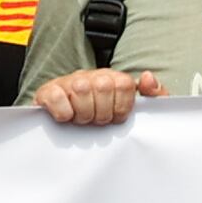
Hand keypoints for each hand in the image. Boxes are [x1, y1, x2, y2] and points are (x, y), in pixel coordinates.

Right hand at [32, 67, 151, 127]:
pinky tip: (66, 118)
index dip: (122, 107)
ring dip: (83, 114)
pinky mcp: (47, 92)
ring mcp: (67, 82)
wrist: (65, 127)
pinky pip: (57, 98)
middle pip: (103, 87)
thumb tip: (147, 76)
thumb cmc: (102, 119)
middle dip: (102, 113)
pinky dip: (63, 113)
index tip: (115, 117)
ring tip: (82, 119)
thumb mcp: (135, 110)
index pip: (124, 84)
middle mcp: (89, 76)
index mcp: (111, 78)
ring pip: (81, 90)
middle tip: (97, 120)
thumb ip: (154, 95)